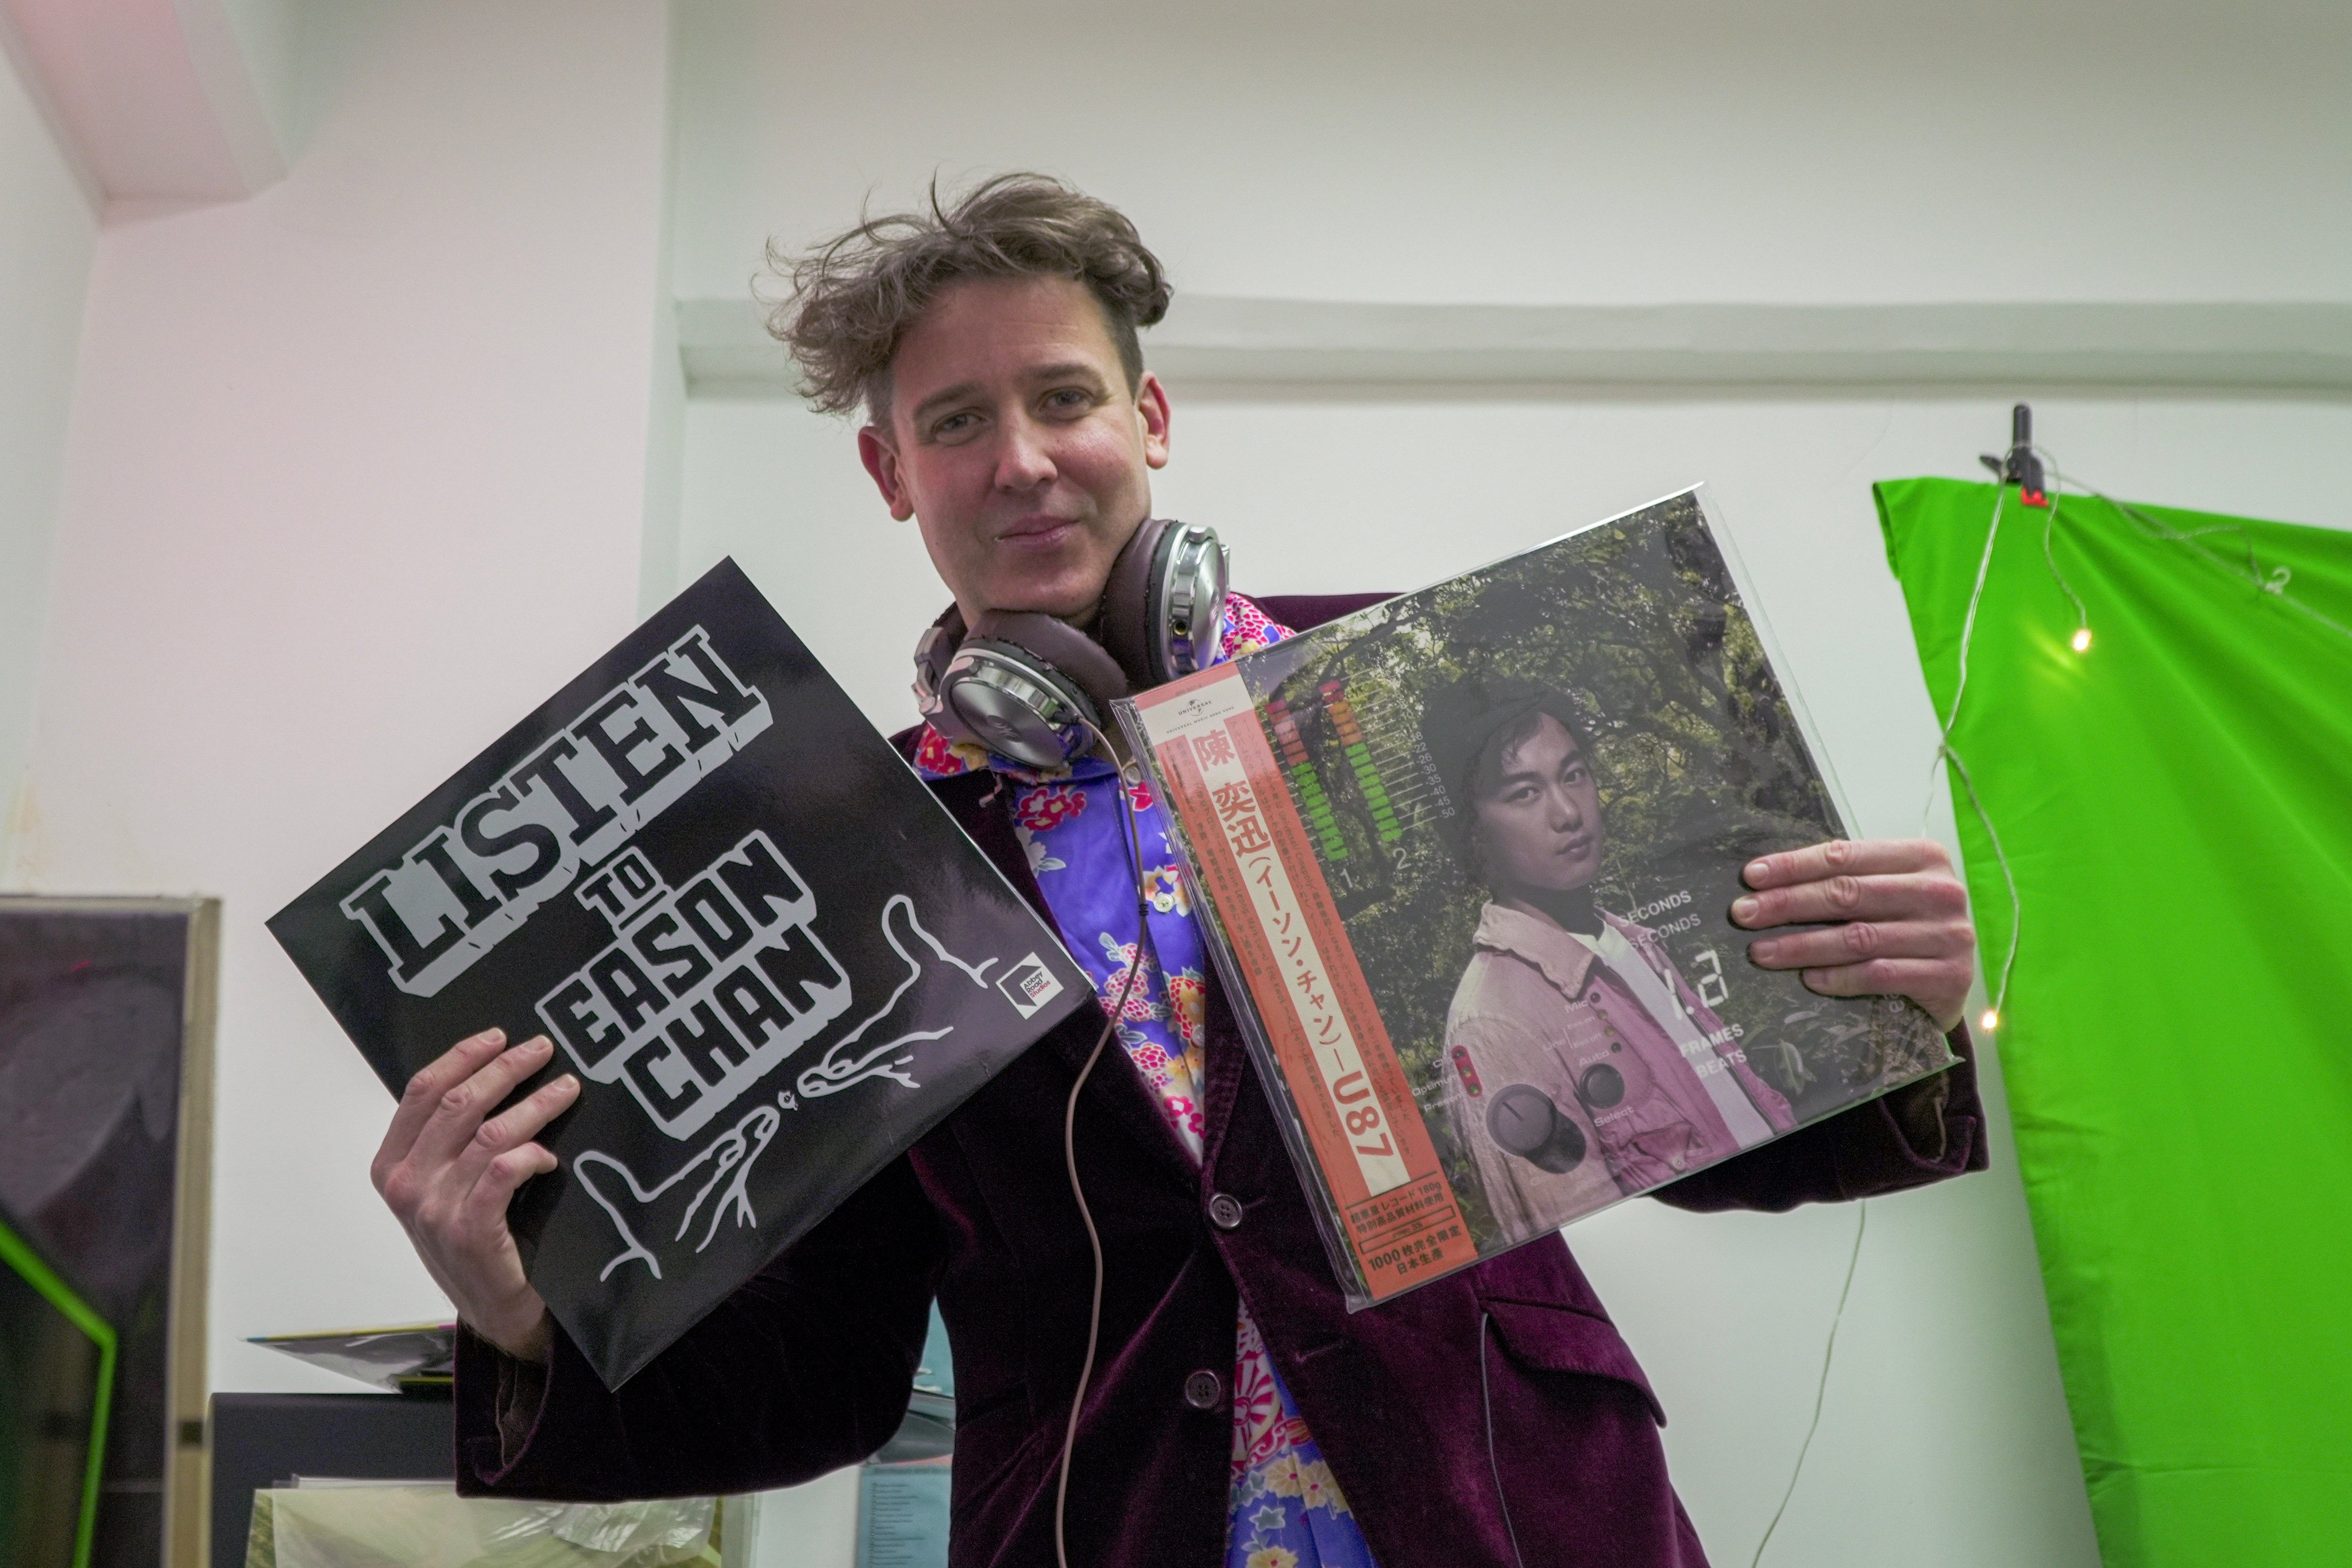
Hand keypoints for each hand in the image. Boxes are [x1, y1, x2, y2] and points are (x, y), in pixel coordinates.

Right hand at [371, 1028, 579, 1361]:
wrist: (492, 1308)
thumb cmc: (475, 1236)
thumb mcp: (446, 1184)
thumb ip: (452, 1139)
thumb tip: (495, 1071)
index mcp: (391, 1165)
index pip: (420, 1091)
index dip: (461, 1056)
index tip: (499, 1035)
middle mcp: (405, 1185)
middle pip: (456, 1103)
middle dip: (505, 1068)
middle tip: (544, 1049)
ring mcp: (435, 1210)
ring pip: (489, 1133)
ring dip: (535, 1105)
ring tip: (567, 1089)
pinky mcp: (470, 1231)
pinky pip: (503, 1171)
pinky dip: (532, 1154)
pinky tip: (550, 1156)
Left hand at [1730, 839, 1976, 1032]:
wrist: (1951, 979)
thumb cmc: (1905, 925)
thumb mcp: (1883, 891)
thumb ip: (1844, 879)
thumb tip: (1765, 881)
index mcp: (1924, 857)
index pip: (1846, 856)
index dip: (1794, 866)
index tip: (1751, 876)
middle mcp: (1941, 892)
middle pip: (1848, 894)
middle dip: (1788, 904)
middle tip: (1743, 914)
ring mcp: (1950, 936)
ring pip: (1859, 937)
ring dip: (1801, 945)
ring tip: (1760, 951)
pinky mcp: (1949, 977)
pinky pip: (1880, 975)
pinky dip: (1838, 977)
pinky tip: (1806, 979)